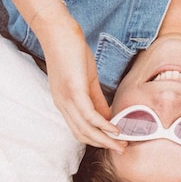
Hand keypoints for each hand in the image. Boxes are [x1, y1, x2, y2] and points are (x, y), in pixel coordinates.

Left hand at [41, 17, 125, 151]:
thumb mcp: (87, 80)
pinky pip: (89, 115)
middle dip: (104, 144)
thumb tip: (108, 116)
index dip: (98, 140)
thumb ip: (97, 99)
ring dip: (105, 139)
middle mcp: (63, 105)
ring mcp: (67, 99)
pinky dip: (103, 125)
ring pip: (86, 129)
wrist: (58, 32)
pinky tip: (115, 129)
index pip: (79, 130)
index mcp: (64, 103)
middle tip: (122, 149)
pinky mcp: (74, 90)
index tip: (115, 144)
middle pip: (83, 135)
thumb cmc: (71, 52)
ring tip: (122, 144)